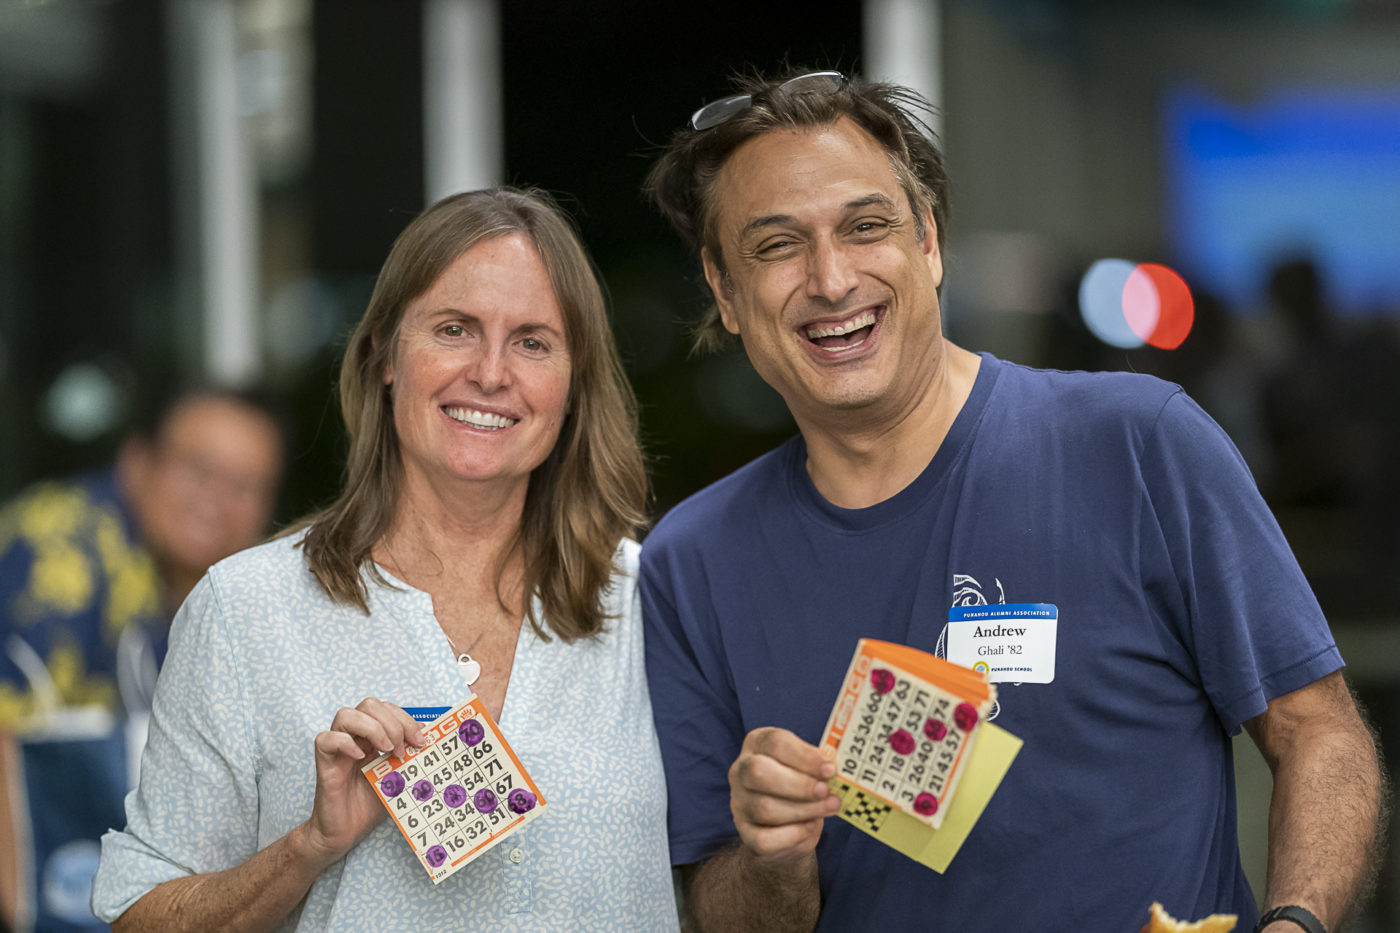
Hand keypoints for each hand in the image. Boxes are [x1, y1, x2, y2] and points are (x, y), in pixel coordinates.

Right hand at [298, 698, 424, 869]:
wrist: (346, 832)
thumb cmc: (370, 804)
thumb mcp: (398, 776)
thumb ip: (410, 756)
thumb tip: (430, 737)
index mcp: (372, 736)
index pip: (387, 709)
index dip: (405, 719)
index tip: (420, 740)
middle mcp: (354, 737)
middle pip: (369, 704)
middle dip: (392, 721)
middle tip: (402, 748)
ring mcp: (337, 748)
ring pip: (346, 714)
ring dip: (372, 727)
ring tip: (386, 750)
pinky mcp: (324, 763)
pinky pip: (325, 739)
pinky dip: (344, 742)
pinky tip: (360, 756)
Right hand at [728, 727, 840, 861]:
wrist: (788, 825)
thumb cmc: (801, 785)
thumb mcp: (809, 767)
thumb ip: (818, 765)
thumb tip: (831, 771)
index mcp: (757, 744)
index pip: (774, 743)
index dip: (804, 756)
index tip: (829, 769)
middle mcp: (741, 770)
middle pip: (758, 772)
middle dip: (798, 784)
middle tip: (826, 791)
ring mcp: (739, 803)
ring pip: (765, 808)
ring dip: (804, 810)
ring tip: (830, 808)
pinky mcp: (745, 832)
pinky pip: (764, 840)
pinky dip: (792, 836)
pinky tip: (811, 827)